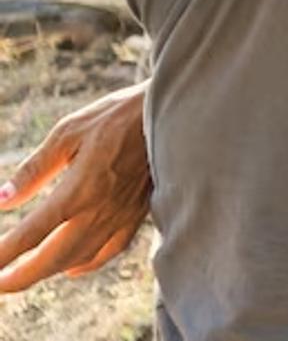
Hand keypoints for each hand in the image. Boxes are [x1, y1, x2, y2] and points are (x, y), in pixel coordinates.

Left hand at [0, 81, 151, 291]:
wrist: (169, 113)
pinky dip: (86, 266)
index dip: (4, 254)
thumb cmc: (114, 116)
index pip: (31, 234)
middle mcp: (99, 211)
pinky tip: (72, 268)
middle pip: (53, 258)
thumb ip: (35, 170)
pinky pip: (109, 251)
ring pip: (79, 259)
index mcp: (77, 191)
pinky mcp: (137, 213)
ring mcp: (120, 215)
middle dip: (21, 277)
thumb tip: (3, 199)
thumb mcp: (67, 133)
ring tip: (26, 276)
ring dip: (49, 272)